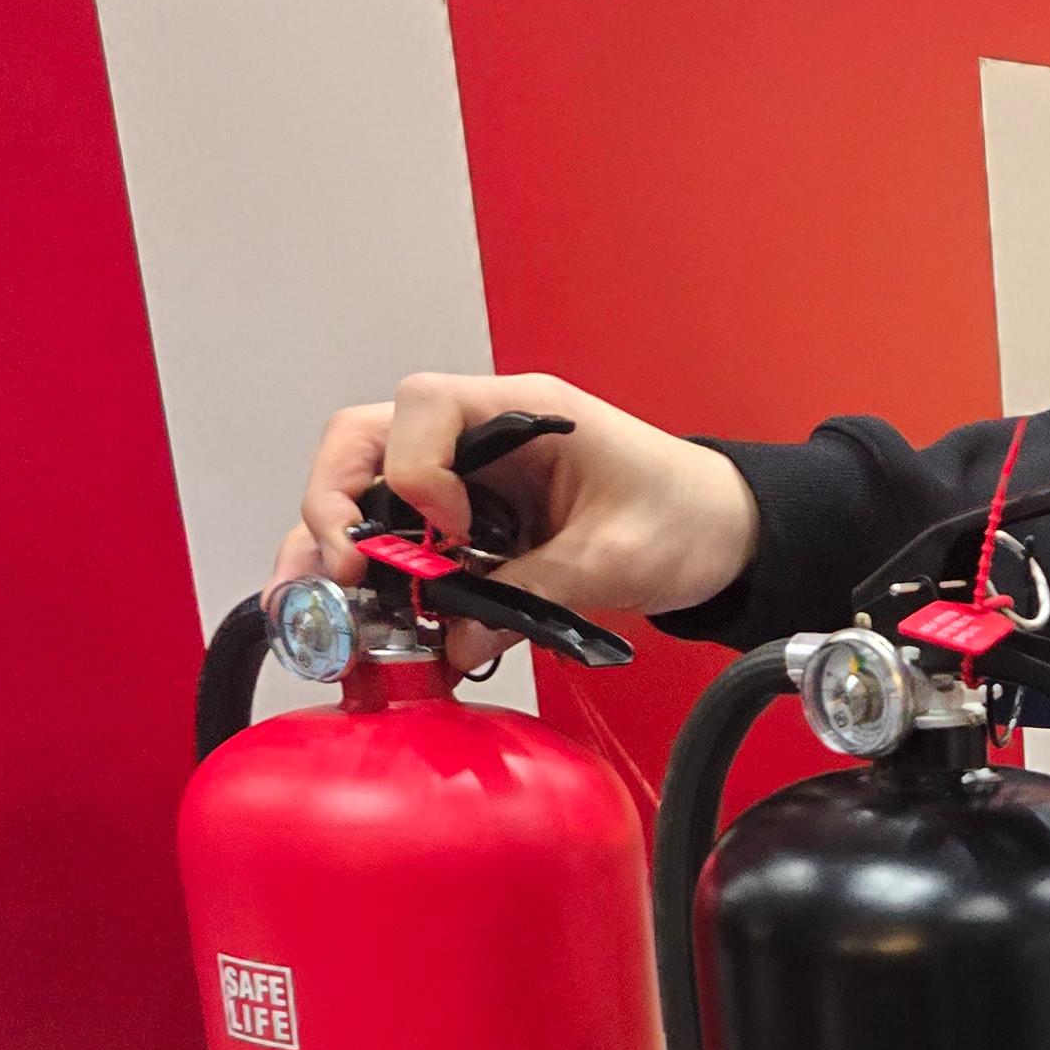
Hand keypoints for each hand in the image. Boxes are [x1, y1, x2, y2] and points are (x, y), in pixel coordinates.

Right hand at [275, 373, 759, 671]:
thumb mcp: (617, 557)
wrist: (724, 535)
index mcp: (519, 413)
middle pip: (363, 446)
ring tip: (324, 615)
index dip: (415, 469)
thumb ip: (534, 593)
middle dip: (335, 511)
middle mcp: (476, 438)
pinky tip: (371, 631)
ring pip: (367, 496)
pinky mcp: (469, 528)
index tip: (445, 530)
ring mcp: (465, 483)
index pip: (423, 408)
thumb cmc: (685, 516)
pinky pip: (403, 546)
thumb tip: (454, 642)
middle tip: (338, 580)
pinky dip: (378, 585)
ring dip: (339, 554)